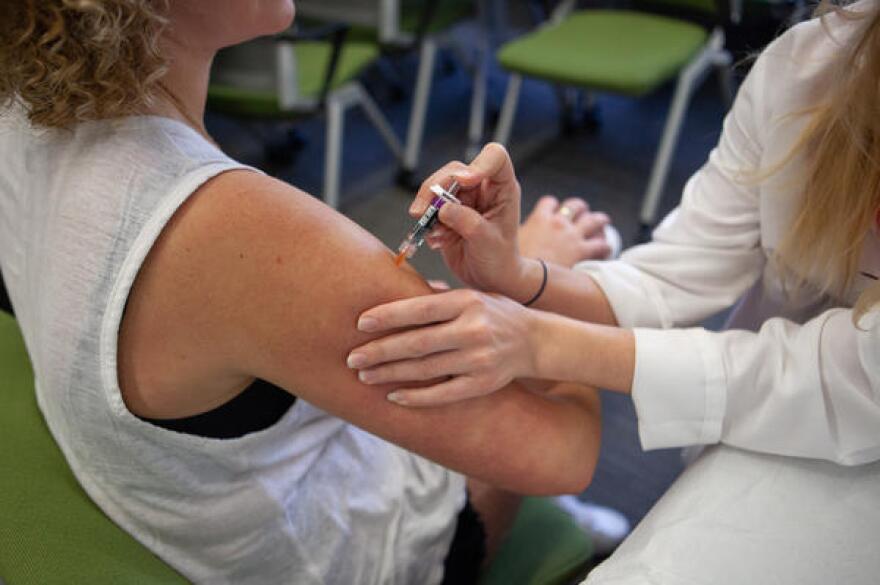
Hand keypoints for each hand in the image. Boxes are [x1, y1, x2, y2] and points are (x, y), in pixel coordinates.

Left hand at [347, 289, 537, 406]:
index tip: (360, 323)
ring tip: (364, 376)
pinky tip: (393, 396)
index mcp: (467, 302)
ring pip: (425, 370)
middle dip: (379, 352)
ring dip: (390, 374)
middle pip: (417, 344)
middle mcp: (473, 330)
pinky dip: (416, 397)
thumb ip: (435, 298)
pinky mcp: (482, 385)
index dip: (387, 317)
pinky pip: (443, 394)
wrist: (535, 341)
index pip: (419, 309)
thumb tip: (388, 292)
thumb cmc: (492, 313)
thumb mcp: (470, 295)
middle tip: (351, 358)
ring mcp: (478, 360)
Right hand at [412, 143, 535, 300]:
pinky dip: (427, 222)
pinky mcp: (448, 211)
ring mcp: (464, 199)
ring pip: (437, 186)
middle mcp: (482, 188)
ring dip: (427, 207)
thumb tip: (443, 208)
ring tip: (430, 231)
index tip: (465, 182)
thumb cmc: (499, 260)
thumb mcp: (487, 242)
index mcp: (502, 189)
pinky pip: (430, 207)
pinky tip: (437, 241)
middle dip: (435, 188)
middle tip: (422, 212)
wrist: (490, 280)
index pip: (495, 158)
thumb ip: (468, 222)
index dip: (478, 165)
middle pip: (454, 171)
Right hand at [518, 196, 611, 267]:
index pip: (550, 203)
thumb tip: (511, 243)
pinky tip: (606, 251)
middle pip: (574, 206)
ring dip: (599, 221)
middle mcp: (557, 223)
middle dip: (580, 209)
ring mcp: (572, 236)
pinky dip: (605, 247)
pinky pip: (602, 245)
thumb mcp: (509, 246)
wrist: (524, 284)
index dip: (554, 207)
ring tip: (602, 224)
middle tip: (583, 214)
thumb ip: (515, 239)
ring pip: (594, 220)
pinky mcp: (583, 252)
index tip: (555, 212)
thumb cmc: (513, 269)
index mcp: (538, 219)